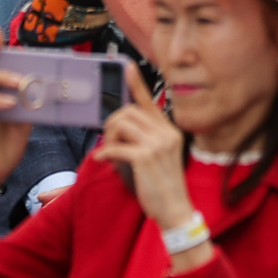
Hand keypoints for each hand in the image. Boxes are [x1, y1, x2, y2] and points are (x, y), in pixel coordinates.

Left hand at [95, 61, 192, 231]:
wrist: (175, 210)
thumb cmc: (164, 186)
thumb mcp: (160, 157)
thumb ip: (146, 139)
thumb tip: (121, 128)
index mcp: (170, 131)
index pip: (150, 102)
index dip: (136, 83)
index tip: (127, 66)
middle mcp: (166, 133)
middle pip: (129, 112)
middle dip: (113, 124)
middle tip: (110, 141)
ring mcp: (157, 144)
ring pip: (122, 124)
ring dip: (109, 136)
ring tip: (109, 151)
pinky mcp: (145, 157)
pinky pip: (116, 146)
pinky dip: (105, 153)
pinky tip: (103, 160)